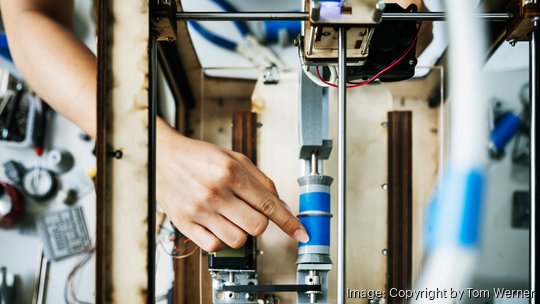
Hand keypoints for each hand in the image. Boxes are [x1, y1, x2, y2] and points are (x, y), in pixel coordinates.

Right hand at [156, 121, 308, 251]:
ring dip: (240, 232)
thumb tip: (281, 205)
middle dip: (260, 223)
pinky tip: (216, 224)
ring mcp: (200, 210)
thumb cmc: (199, 157)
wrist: (163, 158)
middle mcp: (216, 192)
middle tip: (250, 213)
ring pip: (238, 240)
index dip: (289, 222)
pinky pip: (214, 246)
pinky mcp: (186, 224)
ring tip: (229, 216)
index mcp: (230, 173)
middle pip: (257, 226)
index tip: (300, 233)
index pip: (269, 204)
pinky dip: (220, 239)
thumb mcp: (234, 159)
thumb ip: (261, 181)